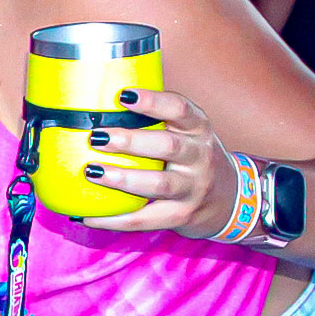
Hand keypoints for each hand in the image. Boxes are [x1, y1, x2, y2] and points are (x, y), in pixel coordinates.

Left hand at [77, 87, 237, 238]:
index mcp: (197, 129)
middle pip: (167, 146)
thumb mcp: (186, 132)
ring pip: (158, 184)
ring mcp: (192, 189)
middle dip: (131, 141)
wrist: (227, 198)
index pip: (180, 109)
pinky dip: (113, 220)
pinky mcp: (179, 216)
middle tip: (97, 137)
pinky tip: (87, 217)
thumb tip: (98, 104)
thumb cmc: (191, 156)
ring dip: (122, 179)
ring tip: (91, 172)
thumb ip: (155, 119)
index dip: (153, 102)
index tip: (123, 95)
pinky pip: (144, 220)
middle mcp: (199, 157)